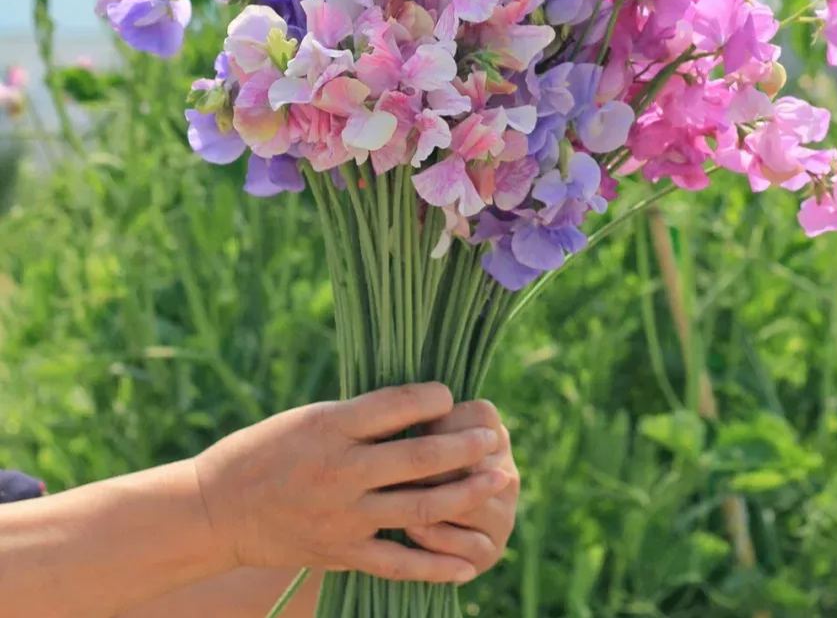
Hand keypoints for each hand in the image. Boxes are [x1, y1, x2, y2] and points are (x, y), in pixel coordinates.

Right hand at [193, 383, 510, 582]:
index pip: (396, 405)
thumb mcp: (310, 418)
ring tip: (498, 480)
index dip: (432, 397)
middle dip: (464, 447)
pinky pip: (398, 562)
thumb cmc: (267, 449)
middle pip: (418, 459)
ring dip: (465, 495)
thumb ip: (362, 416)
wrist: (217, 509)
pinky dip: (436, 564)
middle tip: (494, 438)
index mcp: (330, 427)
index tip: (452, 394)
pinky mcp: (341, 552)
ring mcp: (343, 516)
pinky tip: (469, 560)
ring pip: (419, 508)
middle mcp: (340, 471)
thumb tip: (423, 404)